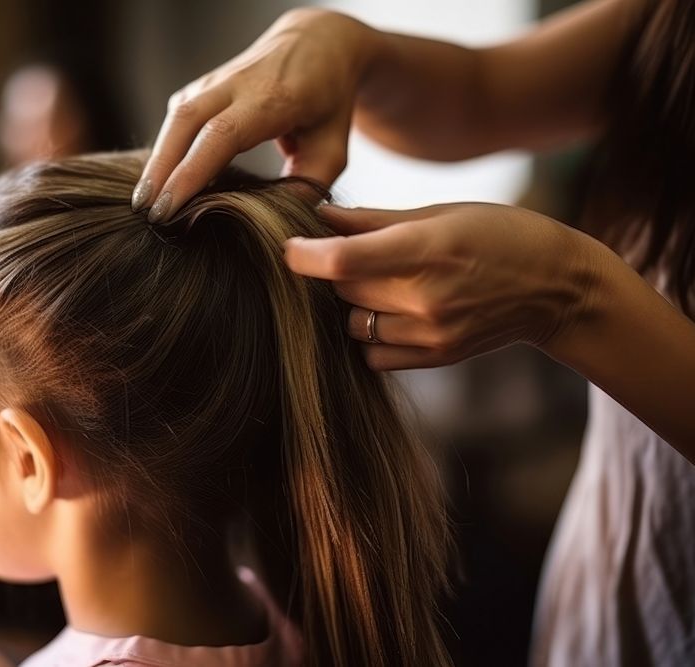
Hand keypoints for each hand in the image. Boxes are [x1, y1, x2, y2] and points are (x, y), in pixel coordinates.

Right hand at [133, 8, 373, 220]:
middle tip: (146, 213)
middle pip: (185, 122)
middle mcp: (237, 83)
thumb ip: (308, 186)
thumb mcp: (333, 148)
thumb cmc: (328, 101)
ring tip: (144, 203)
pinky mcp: (201, 87)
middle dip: (160, 169)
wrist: (318, 42)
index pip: (220, 135)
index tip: (169, 208)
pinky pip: (175, 118)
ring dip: (156, 160)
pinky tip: (159, 180)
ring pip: (174, 118)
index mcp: (272, 98)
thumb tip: (273, 221)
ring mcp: (214, 81)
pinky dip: (164, 149)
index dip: (190, 172)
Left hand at [283, 203, 599, 370]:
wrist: (557, 287)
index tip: (289, 248)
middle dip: (337, 272)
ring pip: (353, 323)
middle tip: (354, 254)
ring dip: (354, 304)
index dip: (305, 256)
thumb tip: (319, 216)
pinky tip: (393, 312)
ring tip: (382, 283)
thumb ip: (374, 220)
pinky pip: (373, 353)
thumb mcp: (441, 212)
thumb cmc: (498, 234)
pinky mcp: (436, 358)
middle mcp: (427, 298)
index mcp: (428, 249)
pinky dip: (371, 334)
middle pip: (343, 291)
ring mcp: (432, 334)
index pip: (343, 261)